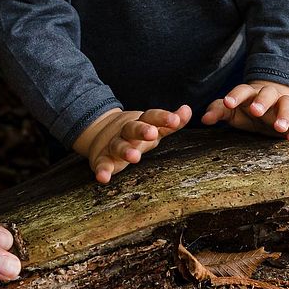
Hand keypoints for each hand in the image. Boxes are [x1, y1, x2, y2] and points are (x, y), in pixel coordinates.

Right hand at [73, 106, 191, 183]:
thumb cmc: (136, 134)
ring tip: (134, 157)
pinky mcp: (102, 159)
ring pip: (118, 146)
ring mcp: (113, 145)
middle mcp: (126, 132)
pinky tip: (103, 178)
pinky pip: (101, 165)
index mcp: (140, 123)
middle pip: (133, 128)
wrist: (100, 134)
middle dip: (142, 130)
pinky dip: (102, 171)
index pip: (151, 117)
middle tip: (151, 133)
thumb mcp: (153, 127)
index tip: (175, 120)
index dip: (163, 118)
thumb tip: (187, 110)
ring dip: (125, 150)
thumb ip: (170, 123)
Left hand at [200, 80, 288, 140]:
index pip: (242, 90)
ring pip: (288, 104)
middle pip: (268, 93)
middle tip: (256, 111)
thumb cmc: (246, 109)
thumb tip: (205, 119)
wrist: (273, 106)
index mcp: (250, 93)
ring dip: (285, 114)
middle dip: (262, 101)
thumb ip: (218, 111)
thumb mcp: (232, 110)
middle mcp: (268, 96)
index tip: (227, 103)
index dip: (235, 96)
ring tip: (279, 128)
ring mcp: (284, 104)